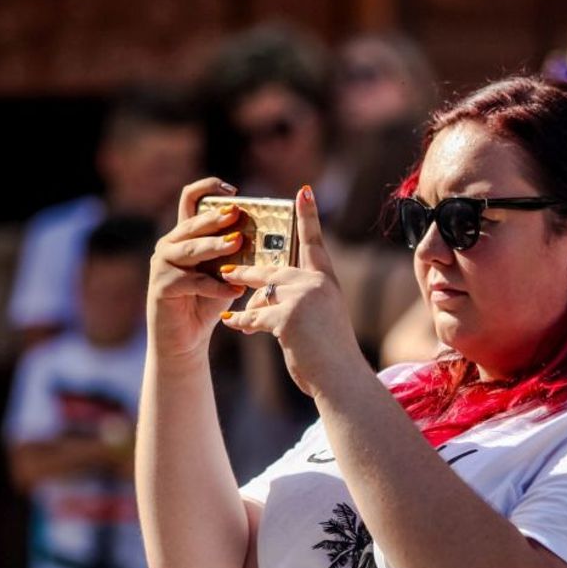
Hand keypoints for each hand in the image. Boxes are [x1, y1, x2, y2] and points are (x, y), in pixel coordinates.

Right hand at [147, 178, 248, 363]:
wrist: (185, 340)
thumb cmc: (207, 302)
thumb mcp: (225, 272)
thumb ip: (236, 254)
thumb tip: (268, 239)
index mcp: (185, 235)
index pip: (191, 199)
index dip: (208, 188)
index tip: (233, 191)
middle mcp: (170, 244)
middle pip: (192, 223)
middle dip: (216, 218)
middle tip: (237, 215)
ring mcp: (162, 264)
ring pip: (190, 249)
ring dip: (215, 246)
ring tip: (237, 243)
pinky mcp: (161, 286)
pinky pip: (192, 281)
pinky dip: (215, 286)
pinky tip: (234, 291)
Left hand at [218, 186, 368, 398]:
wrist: (340, 376)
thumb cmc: (329, 353)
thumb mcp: (319, 319)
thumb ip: (296, 302)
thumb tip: (263, 298)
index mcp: (326, 282)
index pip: (314, 243)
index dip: (309, 216)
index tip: (303, 191)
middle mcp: (316, 284)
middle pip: (275, 270)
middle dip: (248, 273)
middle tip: (227, 270)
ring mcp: (302, 298)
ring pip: (262, 291)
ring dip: (243, 299)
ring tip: (229, 303)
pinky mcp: (288, 316)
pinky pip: (255, 314)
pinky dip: (242, 320)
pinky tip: (231, 322)